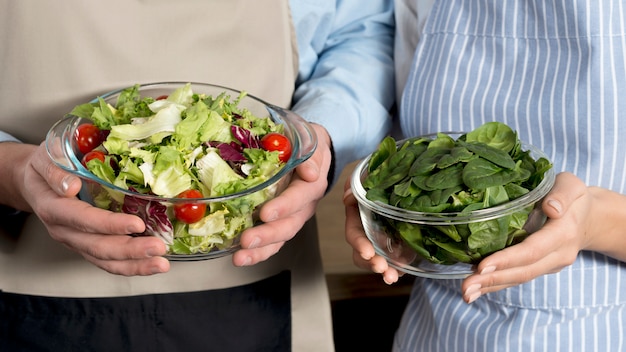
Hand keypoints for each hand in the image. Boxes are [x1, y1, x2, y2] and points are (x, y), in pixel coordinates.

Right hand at [12, 142, 169, 275]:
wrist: (35, 182)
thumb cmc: (46, 165)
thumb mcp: (45, 157)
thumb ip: (55, 170)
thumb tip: (71, 186)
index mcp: (53, 208)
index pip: (84, 220)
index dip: (110, 225)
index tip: (137, 224)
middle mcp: (64, 231)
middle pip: (98, 246)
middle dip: (131, 250)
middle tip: (158, 248)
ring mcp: (75, 241)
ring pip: (104, 260)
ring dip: (135, 265)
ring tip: (161, 264)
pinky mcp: (86, 246)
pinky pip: (107, 262)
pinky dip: (131, 266)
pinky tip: (151, 265)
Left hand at [232, 124, 332, 265]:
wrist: (312, 151)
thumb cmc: (306, 144)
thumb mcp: (310, 140)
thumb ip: (310, 154)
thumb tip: (309, 172)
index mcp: (312, 184)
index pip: (300, 197)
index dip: (284, 206)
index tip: (265, 213)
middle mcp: (304, 205)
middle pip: (289, 225)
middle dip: (267, 235)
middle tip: (247, 241)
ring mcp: (293, 216)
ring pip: (280, 238)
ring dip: (260, 250)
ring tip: (240, 258)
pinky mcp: (281, 222)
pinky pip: (272, 241)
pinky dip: (257, 252)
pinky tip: (240, 257)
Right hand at [343, 173, 401, 283]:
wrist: (405, 178)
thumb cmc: (381, 178)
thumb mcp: (368, 177)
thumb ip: (355, 186)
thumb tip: (348, 197)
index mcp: (358, 218)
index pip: (355, 234)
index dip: (360, 244)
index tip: (368, 252)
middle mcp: (369, 232)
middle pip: (364, 254)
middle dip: (372, 263)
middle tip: (381, 267)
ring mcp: (383, 240)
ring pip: (379, 261)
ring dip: (385, 271)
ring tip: (392, 277)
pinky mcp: (398, 245)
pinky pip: (396, 262)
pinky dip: (398, 269)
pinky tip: (402, 271)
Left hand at [461, 172, 592, 302]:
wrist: (590, 219)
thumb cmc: (575, 198)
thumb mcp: (571, 186)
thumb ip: (563, 194)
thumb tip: (551, 208)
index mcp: (563, 233)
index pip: (532, 250)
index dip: (507, 259)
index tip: (482, 267)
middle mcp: (558, 254)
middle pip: (523, 271)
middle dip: (493, 280)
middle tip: (465, 288)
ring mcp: (550, 265)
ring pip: (519, 278)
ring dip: (491, 287)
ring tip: (466, 293)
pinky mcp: (541, 267)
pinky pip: (518, 277)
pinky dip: (497, 284)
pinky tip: (477, 288)